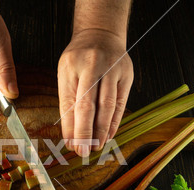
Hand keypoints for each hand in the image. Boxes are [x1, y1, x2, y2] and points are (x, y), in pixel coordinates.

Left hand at [57, 29, 133, 156]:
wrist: (101, 33)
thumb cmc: (79, 59)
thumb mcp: (66, 74)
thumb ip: (68, 104)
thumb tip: (70, 137)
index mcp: (72, 66)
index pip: (70, 103)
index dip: (71, 128)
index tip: (71, 146)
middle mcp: (93, 65)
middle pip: (89, 105)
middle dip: (85, 133)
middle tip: (83, 152)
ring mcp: (113, 69)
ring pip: (107, 106)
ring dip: (102, 131)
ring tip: (96, 147)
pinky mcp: (127, 74)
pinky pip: (121, 103)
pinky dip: (115, 122)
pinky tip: (109, 135)